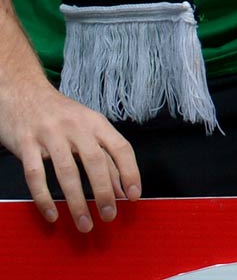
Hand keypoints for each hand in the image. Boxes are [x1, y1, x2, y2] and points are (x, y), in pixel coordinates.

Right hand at [0, 75, 138, 230]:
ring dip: (77, 202)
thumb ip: (103, 156)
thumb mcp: (86, 128)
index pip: (120, 148)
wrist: (23, 93)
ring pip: (67, 172)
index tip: (134, 196)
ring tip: (85, 223)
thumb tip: (120, 189)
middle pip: (96, 162)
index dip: (130, 172)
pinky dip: (44, 198)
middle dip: (104, 193)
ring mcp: (50, 135)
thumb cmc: (60, 115)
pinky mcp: (26, 144)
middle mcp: (76, 127)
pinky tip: (53, 215)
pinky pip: (36, 175)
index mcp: (96, 122)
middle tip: (110, 216)